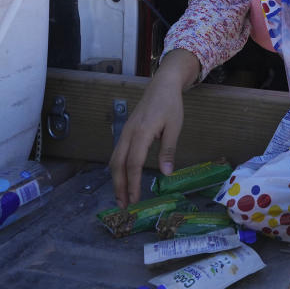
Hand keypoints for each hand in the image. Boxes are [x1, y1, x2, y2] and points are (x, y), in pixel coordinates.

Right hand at [109, 49, 198, 206]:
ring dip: (116, 180)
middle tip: (123, 205)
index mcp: (141, 132)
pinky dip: (117, 169)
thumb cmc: (170, 104)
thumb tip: (167, 174)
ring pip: (114, 160)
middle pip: (117, 164)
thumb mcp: (175, 126)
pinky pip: (117, 153)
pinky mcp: (125, 132)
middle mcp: (128, 133)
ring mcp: (124, 132)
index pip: (134, 163)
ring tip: (122, 197)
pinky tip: (123, 178)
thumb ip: (168, 150)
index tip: (135, 199)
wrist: (162, 84)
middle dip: (119, 186)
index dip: (133, 183)